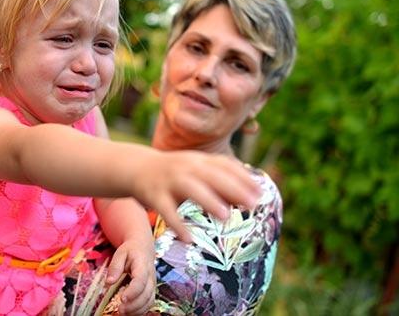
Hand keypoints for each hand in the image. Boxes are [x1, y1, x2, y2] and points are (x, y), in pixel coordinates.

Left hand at [106, 239, 154, 314]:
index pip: (141, 281)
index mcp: (143, 266)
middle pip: (146, 294)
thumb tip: (108, 283)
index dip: (133, 291)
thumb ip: (115, 267)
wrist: (143, 247)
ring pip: (149, 301)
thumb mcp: (120, 253)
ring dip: (137, 310)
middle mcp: (151, 277)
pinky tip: (130, 313)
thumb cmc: (130, 250)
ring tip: (123, 313)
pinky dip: (141, 310)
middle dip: (134, 305)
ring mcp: (152, 284)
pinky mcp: (151, 290)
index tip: (122, 299)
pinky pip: (149, 303)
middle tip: (120, 309)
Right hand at [132, 151, 260, 242]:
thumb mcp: (197, 172)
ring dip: (208, 201)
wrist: (137, 168)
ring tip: (226, 216)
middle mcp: (185, 167)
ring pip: (190, 189)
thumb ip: (220, 182)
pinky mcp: (154, 195)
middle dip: (233, 189)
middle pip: (211, 176)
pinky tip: (188, 238)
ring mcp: (169, 181)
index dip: (243, 177)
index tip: (261, 191)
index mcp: (198, 160)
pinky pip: (166, 210)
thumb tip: (250, 196)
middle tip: (253, 204)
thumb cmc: (175, 174)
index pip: (224, 165)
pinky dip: (177, 224)